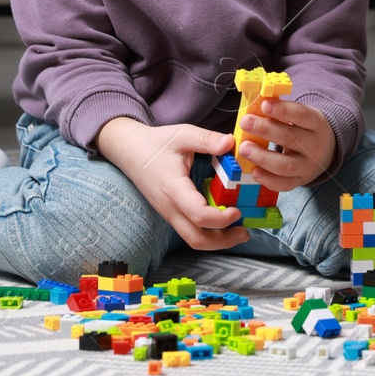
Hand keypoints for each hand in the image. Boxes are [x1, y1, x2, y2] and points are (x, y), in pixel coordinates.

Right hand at [96, 117, 248, 250]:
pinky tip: (225, 222)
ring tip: (239, 231)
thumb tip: (231, 143)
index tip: (238, 210)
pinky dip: (209, 232)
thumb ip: (207, 139)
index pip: (198, 215)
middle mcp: (170, 207)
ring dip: (218, 240)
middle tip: (245, 232)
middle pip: (196, 239)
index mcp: (174, 188)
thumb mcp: (183, 134)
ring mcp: (170, 213)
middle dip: (223, 241)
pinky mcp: (172, 213)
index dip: (221, 219)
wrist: (130, 151)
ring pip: (193, 239)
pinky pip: (190, 230)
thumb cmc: (157, 143)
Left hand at [236, 97, 336, 191]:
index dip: (283, 110)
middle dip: (266, 130)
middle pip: (291, 139)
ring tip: (244, 148)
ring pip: (286, 165)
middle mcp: (315, 146)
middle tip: (246, 122)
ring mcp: (308, 166)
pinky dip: (268, 180)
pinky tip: (254, 171)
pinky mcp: (299, 181)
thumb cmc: (304, 129)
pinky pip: (284, 184)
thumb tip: (256, 102)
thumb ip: (280, 111)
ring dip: (263, 157)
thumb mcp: (300, 116)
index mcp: (317, 123)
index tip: (264, 104)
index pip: (302, 115)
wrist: (325, 152)